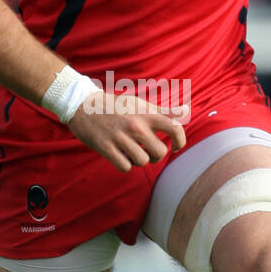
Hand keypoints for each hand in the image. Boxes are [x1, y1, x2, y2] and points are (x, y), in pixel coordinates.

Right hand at [67, 92, 189, 171]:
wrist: (83, 104)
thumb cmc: (116, 106)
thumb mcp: (141, 104)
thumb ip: (165, 111)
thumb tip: (187, 111)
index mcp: (146, 113)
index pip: (175, 127)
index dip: (181, 141)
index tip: (176, 146)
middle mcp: (136, 125)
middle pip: (160, 152)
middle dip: (157, 155)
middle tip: (149, 151)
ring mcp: (121, 137)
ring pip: (143, 161)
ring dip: (139, 160)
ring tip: (132, 151)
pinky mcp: (106, 147)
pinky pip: (126, 167)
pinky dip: (125, 164)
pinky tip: (121, 156)